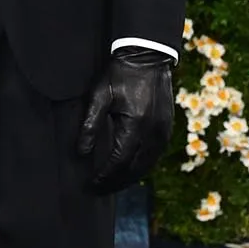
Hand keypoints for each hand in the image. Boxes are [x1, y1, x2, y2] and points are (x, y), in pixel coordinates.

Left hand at [76, 47, 173, 192]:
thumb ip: (90, 125)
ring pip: (147, 166)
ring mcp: (163, 131)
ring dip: (129, 178)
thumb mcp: (99, 96)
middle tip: (98, 190)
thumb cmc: (119, 75)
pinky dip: (141, 167)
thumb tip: (82, 153)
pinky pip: (155, 156)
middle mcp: (153, 132)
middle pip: (134, 169)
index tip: (90, 185)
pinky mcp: (167, 128)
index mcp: (136, 124)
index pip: (119, 161)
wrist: (148, 57)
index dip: (104, 177)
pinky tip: (129, 170)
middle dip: (115, 183)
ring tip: (111, 185)